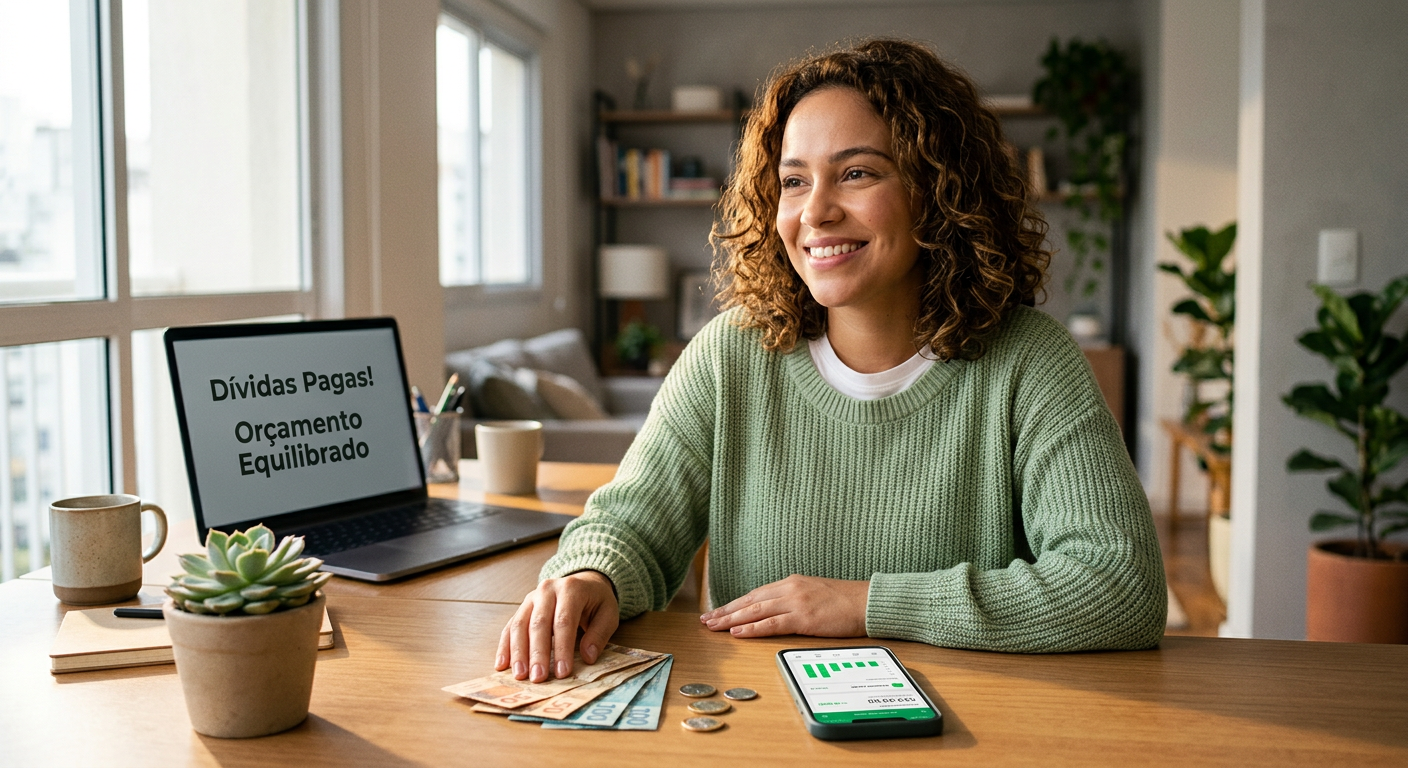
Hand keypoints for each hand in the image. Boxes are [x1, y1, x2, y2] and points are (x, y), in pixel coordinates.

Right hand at [495, 570, 618, 682]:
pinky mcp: (522, 608)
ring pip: (519, 625)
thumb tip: (588, 657)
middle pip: (538, 623)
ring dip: (518, 652)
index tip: (562, 672)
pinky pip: (509, 627)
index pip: (564, 621)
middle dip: (537, 653)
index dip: (562, 648)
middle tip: (538, 678)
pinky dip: (505, 647)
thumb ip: (599, 634)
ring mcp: (531, 598)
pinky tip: (502, 665)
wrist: (583, 582)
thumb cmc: (596, 601)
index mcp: (571, 589)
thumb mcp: (608, 613)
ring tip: (520, 676)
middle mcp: (547, 590)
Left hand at [699, 575, 868, 637]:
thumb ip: (794, 599)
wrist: (867, 602)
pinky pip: (771, 624)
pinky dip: (752, 628)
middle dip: (725, 611)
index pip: (755, 594)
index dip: (734, 604)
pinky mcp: (804, 617)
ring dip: (731, 620)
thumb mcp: (814, 594)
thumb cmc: (845, 601)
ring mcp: (796, 602)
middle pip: (750, 601)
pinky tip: (737, 633)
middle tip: (706, 619)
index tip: (718, 611)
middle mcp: (790, 589)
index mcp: (791, 582)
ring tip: (713, 626)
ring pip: (755, 611)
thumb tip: (777, 610)